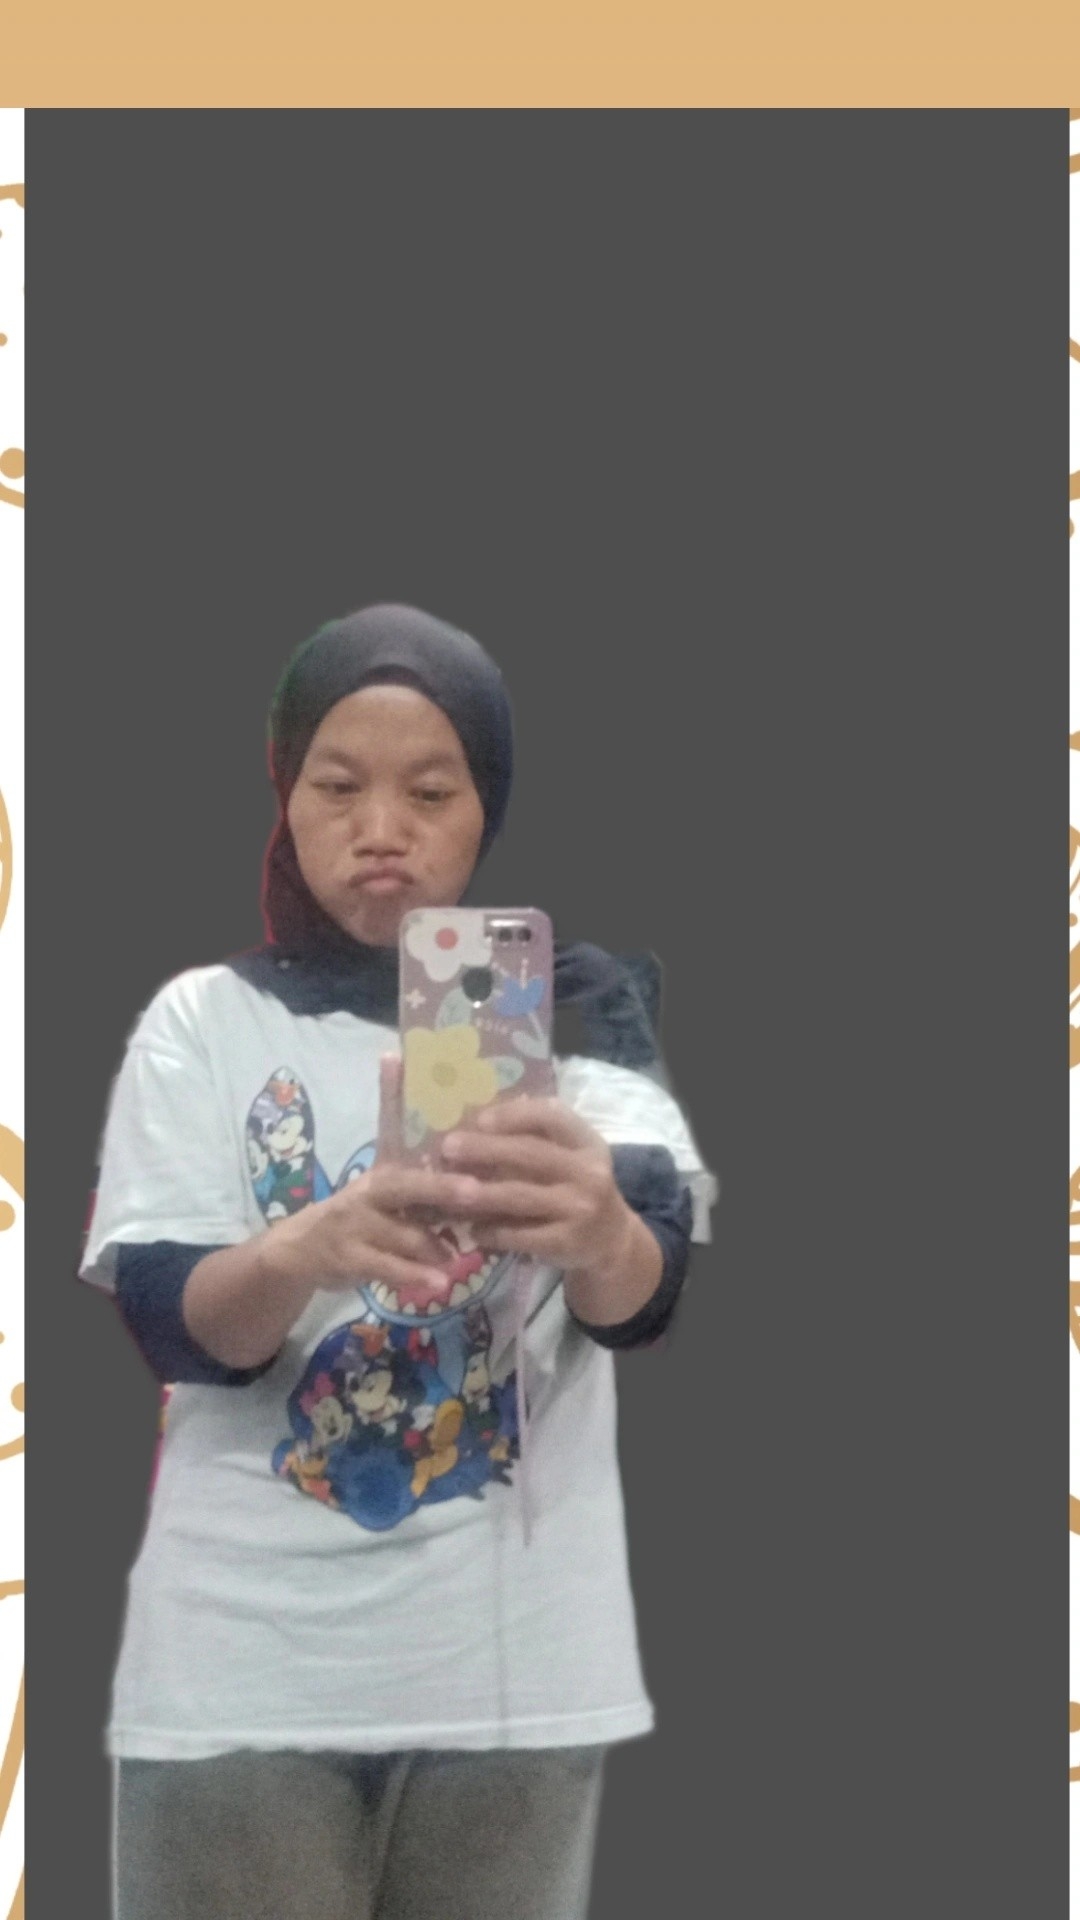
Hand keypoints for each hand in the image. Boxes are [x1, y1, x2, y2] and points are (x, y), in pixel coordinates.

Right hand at [263, 1058, 483, 1297]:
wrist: (302, 1249)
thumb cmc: (363, 1210)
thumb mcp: (386, 1179)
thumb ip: (422, 1163)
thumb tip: (450, 1119)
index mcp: (385, 1166)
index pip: (389, 1121)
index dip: (391, 1091)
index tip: (397, 1060)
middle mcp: (371, 1190)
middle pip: (406, 1184)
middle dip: (441, 1186)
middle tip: (474, 1190)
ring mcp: (357, 1224)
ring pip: (402, 1233)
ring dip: (434, 1245)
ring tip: (461, 1254)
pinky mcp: (350, 1257)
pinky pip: (387, 1267)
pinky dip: (414, 1275)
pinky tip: (439, 1283)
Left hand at [439, 1096, 635, 1275]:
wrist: (611, 1241)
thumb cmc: (576, 1188)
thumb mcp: (571, 1157)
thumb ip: (534, 1140)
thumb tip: (471, 1126)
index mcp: (587, 1142)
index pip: (552, 1116)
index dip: (515, 1114)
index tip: (480, 1118)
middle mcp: (588, 1172)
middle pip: (530, 1154)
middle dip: (485, 1149)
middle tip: (448, 1147)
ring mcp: (579, 1209)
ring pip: (519, 1196)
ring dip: (480, 1192)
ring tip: (448, 1190)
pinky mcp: (567, 1242)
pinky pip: (520, 1234)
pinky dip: (492, 1230)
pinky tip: (472, 1229)